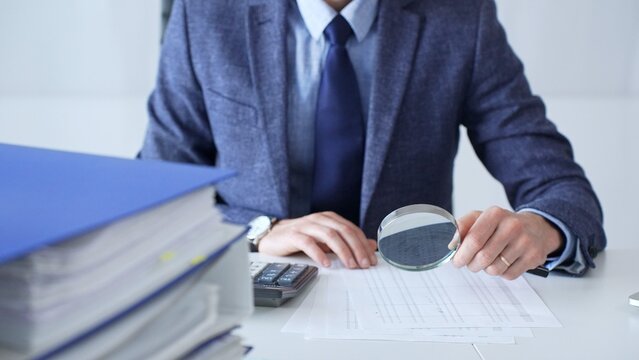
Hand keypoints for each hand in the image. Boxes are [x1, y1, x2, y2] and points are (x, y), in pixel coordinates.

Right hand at [257, 211, 377, 268]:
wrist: (273, 236)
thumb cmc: (300, 238)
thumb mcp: (326, 240)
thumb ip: (347, 242)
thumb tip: (371, 245)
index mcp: (329, 218)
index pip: (352, 229)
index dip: (363, 244)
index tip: (371, 259)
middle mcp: (319, 219)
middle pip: (343, 231)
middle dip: (357, 248)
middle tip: (364, 264)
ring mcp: (306, 225)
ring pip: (329, 235)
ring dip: (342, 251)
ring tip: (350, 265)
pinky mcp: (293, 235)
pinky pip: (308, 243)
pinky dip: (319, 253)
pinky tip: (326, 263)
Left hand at [452, 207, 562, 279]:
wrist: (536, 228)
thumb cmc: (502, 225)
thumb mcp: (481, 218)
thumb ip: (462, 228)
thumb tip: (450, 244)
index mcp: (495, 214)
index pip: (473, 239)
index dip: (461, 254)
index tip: (456, 260)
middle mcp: (512, 226)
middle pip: (483, 257)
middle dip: (471, 265)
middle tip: (469, 263)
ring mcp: (525, 241)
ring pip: (495, 269)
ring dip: (486, 269)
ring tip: (489, 260)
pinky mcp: (534, 256)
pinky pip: (508, 275)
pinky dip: (502, 273)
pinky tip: (504, 262)